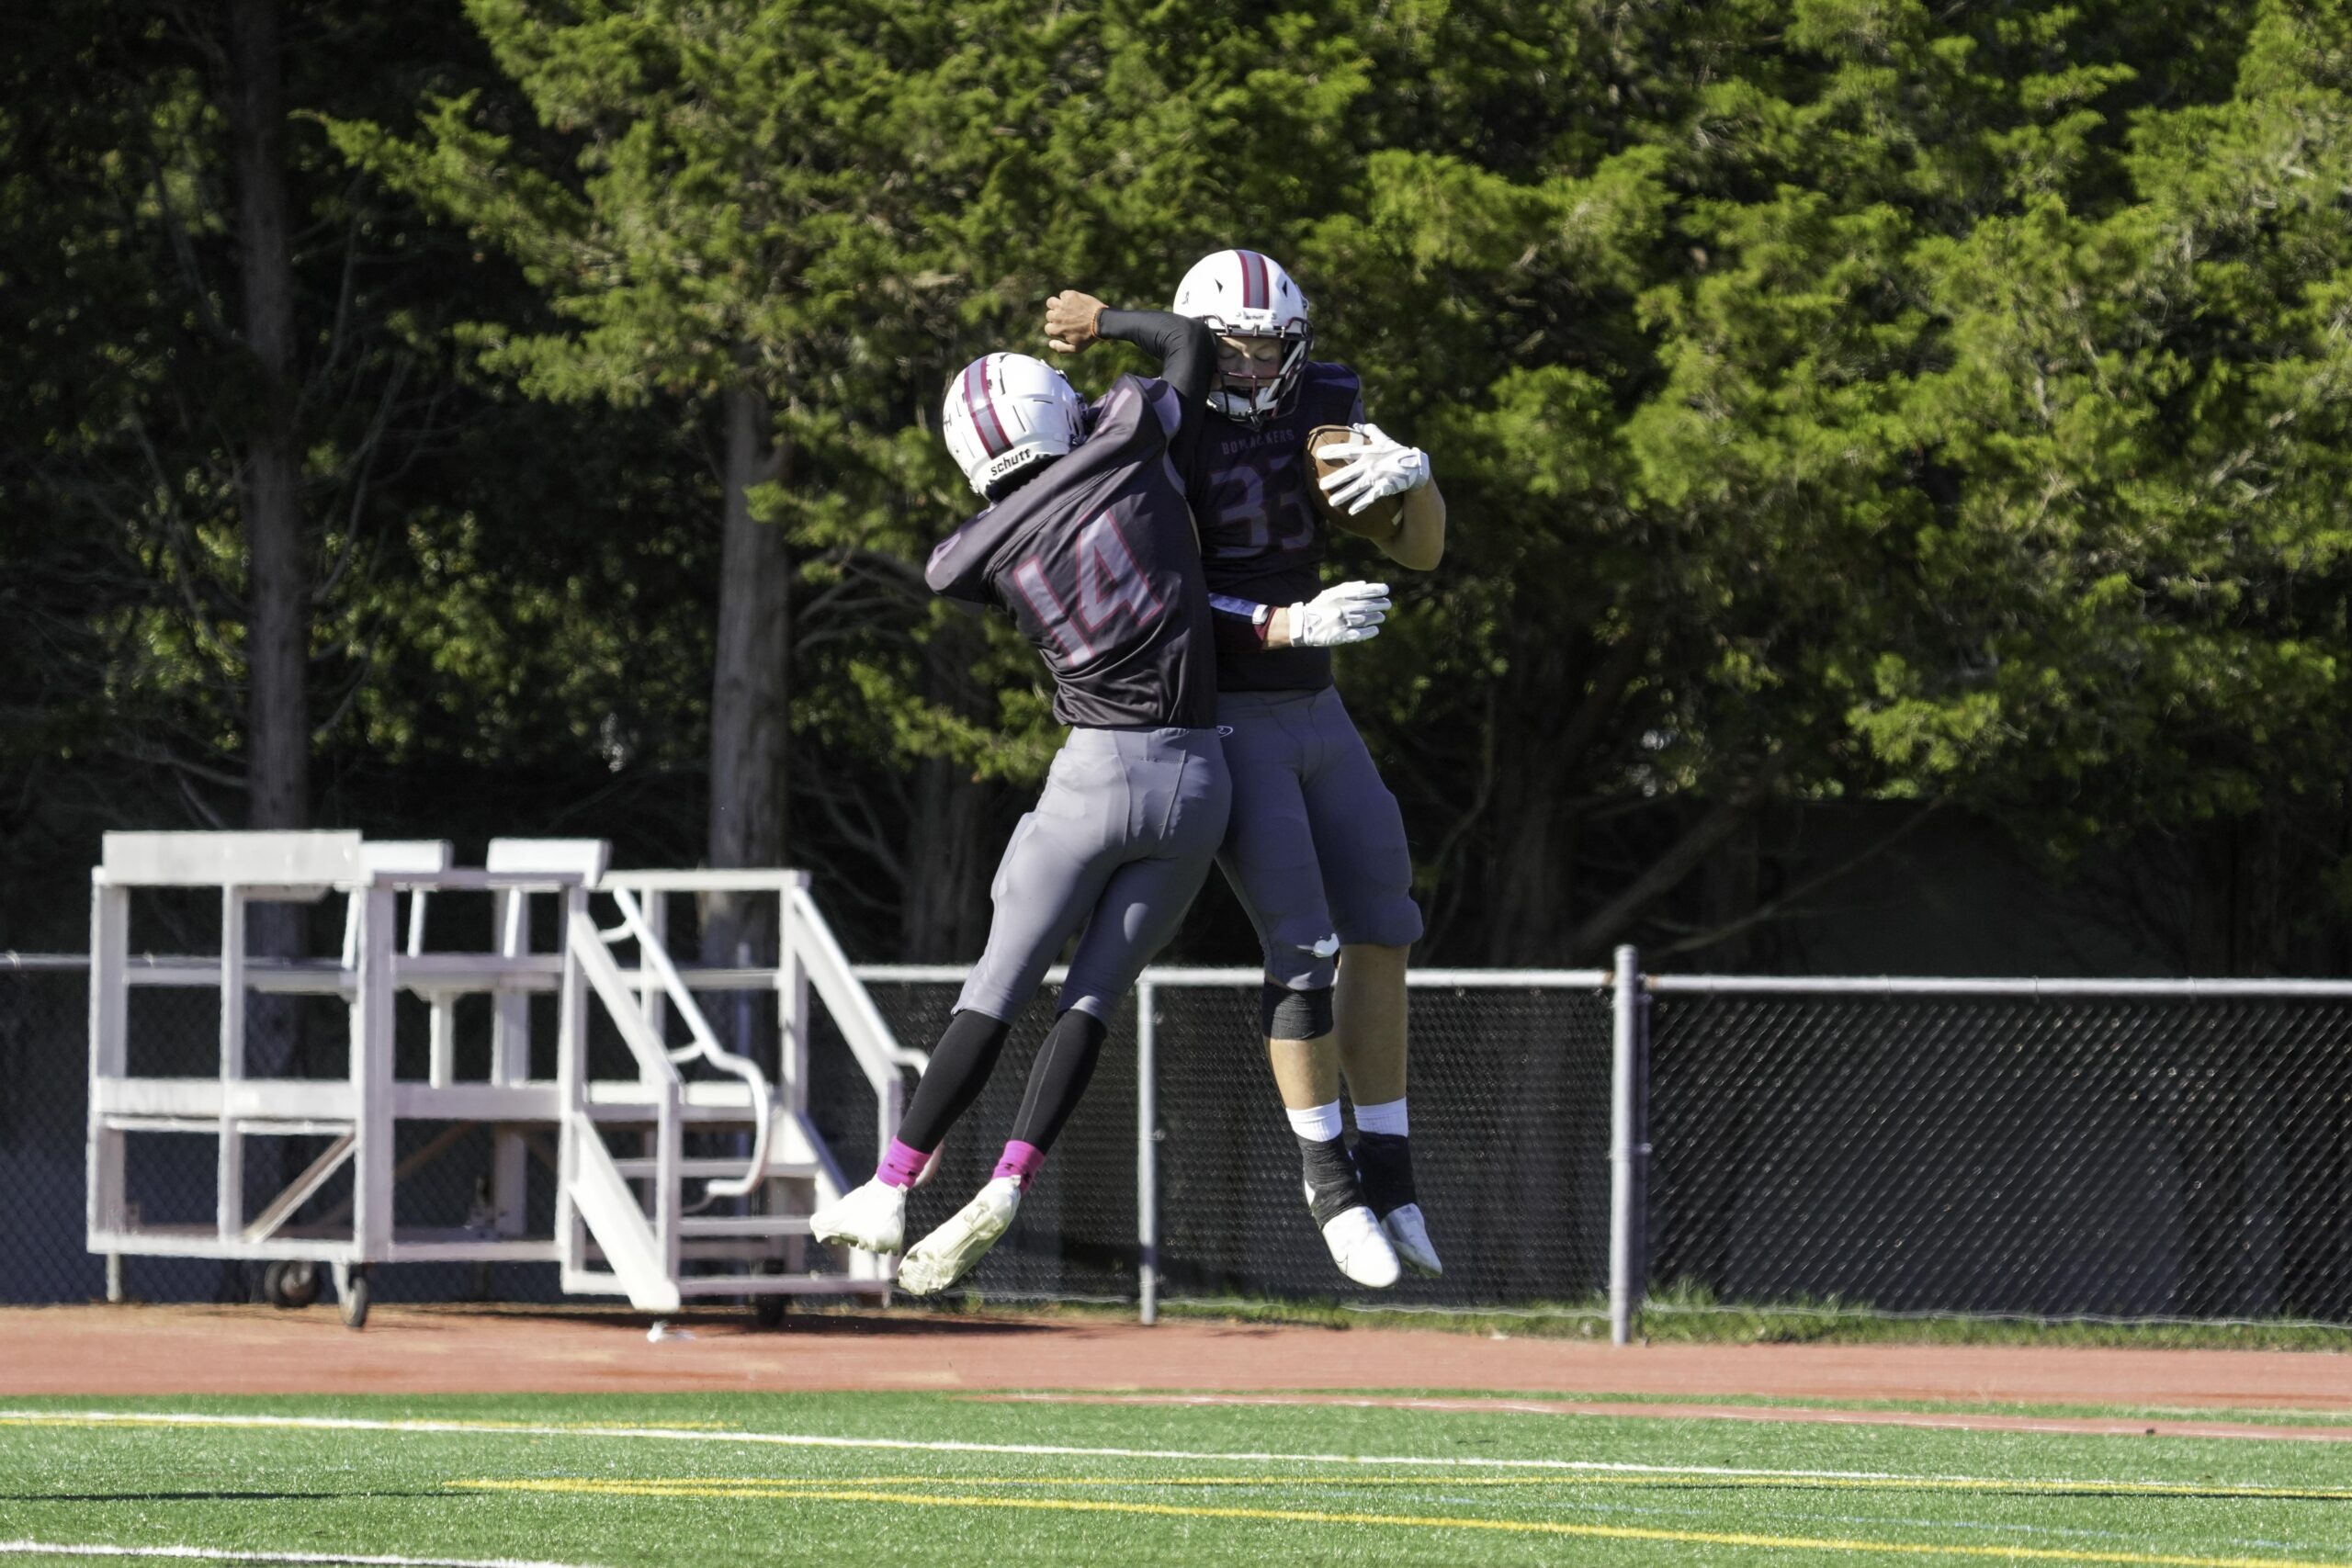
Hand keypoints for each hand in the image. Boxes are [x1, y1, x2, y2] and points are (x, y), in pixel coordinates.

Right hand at [1045, 290, 1107, 353]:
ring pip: (1051, 302)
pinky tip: (1075, 302)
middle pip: (1049, 315)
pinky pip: (1063, 295)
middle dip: (1056, 317)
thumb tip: (1050, 343)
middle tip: (1067, 318)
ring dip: (1056, 304)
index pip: (1048, 328)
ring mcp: (1062, 305)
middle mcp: (1056, 316)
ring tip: (1065, 307)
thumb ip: (1061, 348)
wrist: (1101, 322)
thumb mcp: (1076, 348)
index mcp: (1056, 329)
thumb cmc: (1089, 337)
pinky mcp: (1070, 296)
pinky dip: (1067, 298)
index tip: (1064, 328)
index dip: (1056, 328)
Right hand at [1287, 580, 1390, 646]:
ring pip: (1367, 619)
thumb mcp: (1330, 593)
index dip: (1377, 590)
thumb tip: (1365, 584)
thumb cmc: (1319, 607)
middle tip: (1387, 604)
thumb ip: (1347, 588)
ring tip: (1381, 617)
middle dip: (1381, 604)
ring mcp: (1344, 622)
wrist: (1303, 625)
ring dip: (1377, 617)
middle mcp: (1344, 608)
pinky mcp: (1342, 635)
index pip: (1364, 591)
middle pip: (1369, 605)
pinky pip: (1361, 634)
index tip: (1386, 590)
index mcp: (1341, 597)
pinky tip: (1375, 630)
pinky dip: (1370, 631)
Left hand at [1315, 423, 1429, 514]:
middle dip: (1334, 479)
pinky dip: (1361, 504)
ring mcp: (1377, 477)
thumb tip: (1356, 424)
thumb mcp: (1384, 439)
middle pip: (1348, 473)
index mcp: (1368, 452)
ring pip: (1356, 487)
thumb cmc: (1398, 453)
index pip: (1347, 451)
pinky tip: (1351, 511)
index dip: (1333, 451)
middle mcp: (1370, 464)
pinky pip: (1370, 497)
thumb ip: (1370, 431)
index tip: (1319, 454)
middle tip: (1320, 485)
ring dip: (1344, 495)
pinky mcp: (1384, 488)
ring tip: (1331, 502)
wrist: (1415, 466)